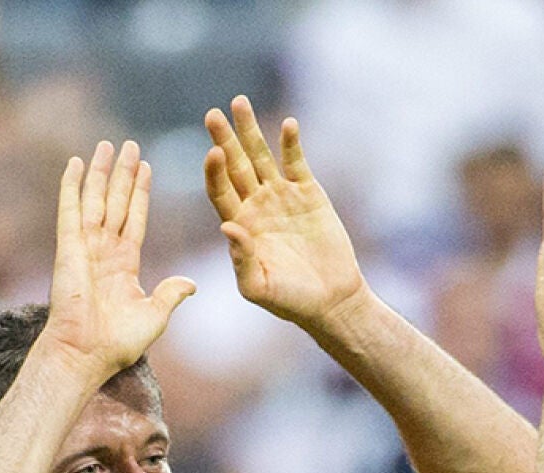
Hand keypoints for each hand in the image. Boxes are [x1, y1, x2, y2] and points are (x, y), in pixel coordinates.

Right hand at [40, 141, 196, 379]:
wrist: (88, 353)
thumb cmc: (118, 343)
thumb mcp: (155, 315)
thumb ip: (170, 294)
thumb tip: (192, 283)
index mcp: (124, 265)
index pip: (134, 218)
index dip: (140, 193)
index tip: (146, 167)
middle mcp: (104, 251)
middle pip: (116, 202)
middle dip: (123, 174)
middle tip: (129, 145)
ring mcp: (85, 247)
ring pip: (96, 199)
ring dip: (102, 171)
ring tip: (108, 145)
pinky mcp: (68, 247)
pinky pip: (70, 209)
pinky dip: (71, 185)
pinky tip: (75, 163)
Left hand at [204, 96, 367, 329]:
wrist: (331, 299)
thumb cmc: (290, 300)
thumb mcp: (258, 287)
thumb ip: (241, 260)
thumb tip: (227, 227)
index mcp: (238, 225)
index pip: (219, 190)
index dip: (214, 171)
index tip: (213, 153)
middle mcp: (255, 205)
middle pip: (234, 165)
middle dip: (224, 139)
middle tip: (212, 114)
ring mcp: (281, 197)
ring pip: (261, 157)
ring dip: (251, 130)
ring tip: (239, 102)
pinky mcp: (309, 194)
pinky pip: (296, 163)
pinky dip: (292, 144)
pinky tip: (288, 124)